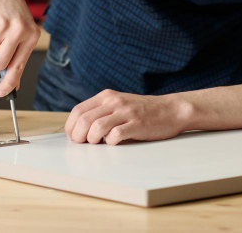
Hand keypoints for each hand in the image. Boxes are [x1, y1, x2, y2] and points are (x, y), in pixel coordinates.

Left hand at [64, 89, 193, 144]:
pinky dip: (110, 142)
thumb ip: (101, 111)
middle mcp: (114, 101)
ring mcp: (126, 112)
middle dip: (78, 136)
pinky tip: (115, 142)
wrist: (170, 110)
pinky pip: (115, 135)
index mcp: (106, 96)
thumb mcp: (119, 103)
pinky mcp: (137, 124)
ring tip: (98, 143)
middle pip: (84, 120)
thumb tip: (79, 129)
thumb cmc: (142, 111)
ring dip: (92, 140)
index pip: (78, 110)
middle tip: (82, 144)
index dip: (71, 126)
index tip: (73, 137)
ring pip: (96, 127)